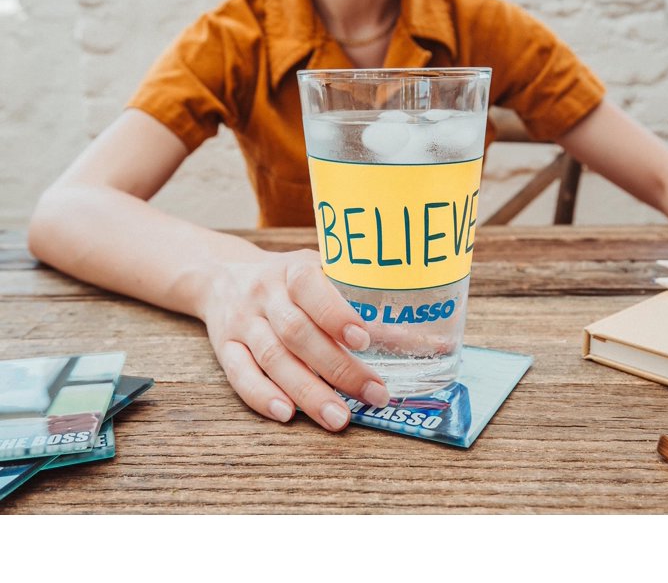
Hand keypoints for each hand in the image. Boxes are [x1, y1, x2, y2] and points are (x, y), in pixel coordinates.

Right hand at [201, 248, 390, 430]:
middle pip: (297, 333)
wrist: (222, 276)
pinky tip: (287, 414)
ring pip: (272, 358)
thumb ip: (358, 297)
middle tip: (373, 394)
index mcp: (293, 269)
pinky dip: (261, 396)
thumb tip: (423, 337)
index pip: (310, 288)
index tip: (364, 339)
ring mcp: (243, 322)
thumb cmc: (289, 279)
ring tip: (339, 418)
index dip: (336, 314)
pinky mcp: (224, 348)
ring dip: (307, 391)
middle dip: (337, 367)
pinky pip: (239, 374)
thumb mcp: (318, 271)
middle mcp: (265, 294)